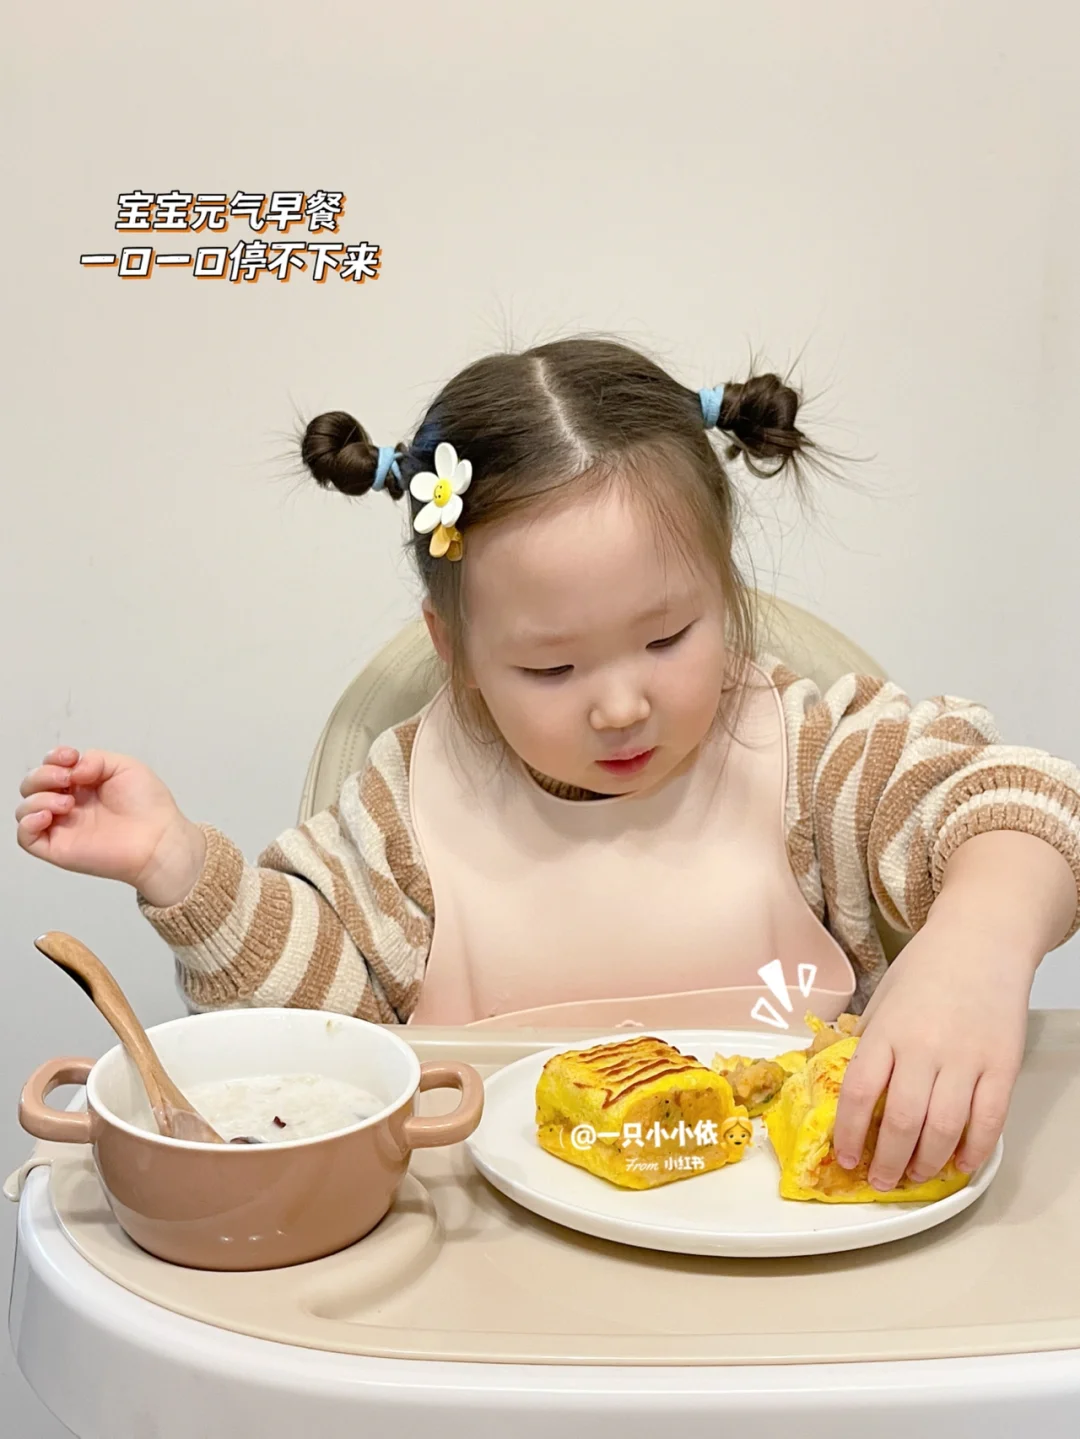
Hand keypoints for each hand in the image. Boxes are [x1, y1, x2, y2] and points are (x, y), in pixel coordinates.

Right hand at [15, 747, 205, 906]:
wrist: (159, 838)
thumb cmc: (149, 806)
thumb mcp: (124, 766)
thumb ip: (94, 759)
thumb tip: (72, 769)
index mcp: (83, 784)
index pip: (50, 766)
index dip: (53, 757)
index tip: (70, 757)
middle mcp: (69, 804)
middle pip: (32, 785)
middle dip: (42, 775)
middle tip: (68, 778)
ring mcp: (62, 827)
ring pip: (25, 809)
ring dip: (38, 798)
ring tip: (68, 802)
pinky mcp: (58, 848)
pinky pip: (25, 837)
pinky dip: (28, 823)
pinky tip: (47, 815)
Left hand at [832, 920, 1029, 1189]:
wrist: (981, 940)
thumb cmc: (926, 968)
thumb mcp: (882, 999)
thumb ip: (870, 1043)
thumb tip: (854, 1090)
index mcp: (887, 1031)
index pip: (860, 1093)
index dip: (850, 1134)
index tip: (846, 1157)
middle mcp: (924, 1048)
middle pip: (902, 1121)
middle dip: (888, 1162)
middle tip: (881, 1181)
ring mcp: (966, 1059)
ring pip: (944, 1129)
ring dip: (926, 1163)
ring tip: (915, 1177)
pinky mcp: (1002, 1066)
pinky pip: (989, 1120)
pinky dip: (974, 1150)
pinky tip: (959, 1164)